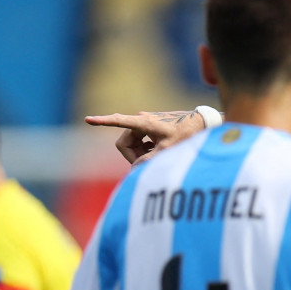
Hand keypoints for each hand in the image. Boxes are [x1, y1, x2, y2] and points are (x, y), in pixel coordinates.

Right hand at [84, 110, 203, 164]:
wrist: (202, 123)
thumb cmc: (187, 134)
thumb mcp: (167, 151)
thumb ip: (148, 161)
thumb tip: (133, 170)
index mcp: (145, 122)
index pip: (119, 122)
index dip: (102, 122)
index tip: (87, 119)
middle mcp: (142, 120)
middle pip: (124, 142)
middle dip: (133, 155)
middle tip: (148, 163)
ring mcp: (146, 123)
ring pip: (132, 143)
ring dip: (140, 153)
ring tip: (158, 155)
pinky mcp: (150, 127)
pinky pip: (140, 141)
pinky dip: (146, 148)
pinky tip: (159, 150)